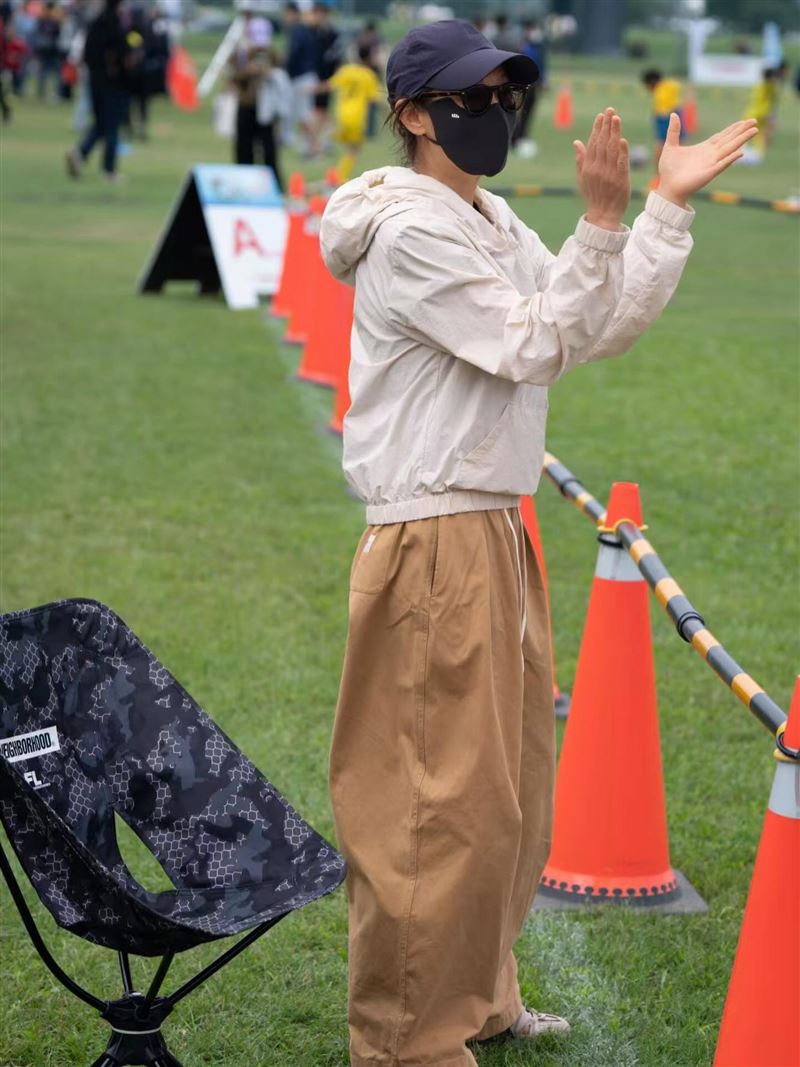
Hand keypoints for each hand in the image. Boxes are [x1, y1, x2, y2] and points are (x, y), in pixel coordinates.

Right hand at [573, 108, 629, 230]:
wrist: (603, 215)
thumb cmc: (593, 196)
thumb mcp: (583, 178)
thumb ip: (581, 159)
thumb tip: (576, 142)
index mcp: (588, 167)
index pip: (593, 144)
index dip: (597, 129)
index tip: (601, 115)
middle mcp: (598, 169)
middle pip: (603, 143)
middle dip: (606, 126)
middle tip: (610, 110)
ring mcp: (609, 175)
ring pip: (612, 150)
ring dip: (614, 133)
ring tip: (617, 118)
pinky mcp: (620, 180)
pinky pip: (621, 164)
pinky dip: (623, 152)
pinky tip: (623, 140)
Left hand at [658, 114, 758, 206]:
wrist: (667, 188)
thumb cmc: (669, 171)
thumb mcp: (670, 146)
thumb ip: (674, 131)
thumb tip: (673, 114)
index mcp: (704, 149)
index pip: (722, 136)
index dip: (733, 129)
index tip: (743, 121)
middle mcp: (710, 155)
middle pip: (730, 140)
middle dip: (742, 131)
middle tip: (755, 121)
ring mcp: (711, 164)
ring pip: (730, 149)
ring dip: (742, 140)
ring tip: (754, 131)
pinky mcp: (708, 174)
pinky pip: (722, 165)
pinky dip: (730, 159)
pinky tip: (740, 152)